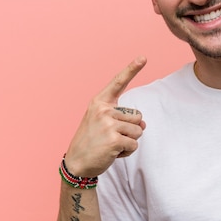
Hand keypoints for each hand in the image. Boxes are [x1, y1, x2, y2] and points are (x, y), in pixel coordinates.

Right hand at [64, 56, 146, 176]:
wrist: (77, 163)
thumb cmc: (92, 141)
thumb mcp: (104, 123)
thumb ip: (124, 119)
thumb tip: (143, 125)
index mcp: (99, 102)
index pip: (118, 82)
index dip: (132, 69)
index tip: (143, 57)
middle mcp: (103, 110)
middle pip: (137, 116)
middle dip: (130, 129)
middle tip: (111, 136)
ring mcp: (108, 125)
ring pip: (138, 131)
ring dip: (129, 141)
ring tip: (111, 144)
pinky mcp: (114, 140)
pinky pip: (134, 144)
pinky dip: (127, 152)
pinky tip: (112, 153)